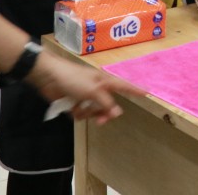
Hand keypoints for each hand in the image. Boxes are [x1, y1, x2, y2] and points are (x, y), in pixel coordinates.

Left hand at [27, 52, 145, 125]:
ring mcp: (85, 95)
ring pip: (95, 111)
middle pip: (109, 104)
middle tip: (102, 121)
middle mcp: (97, 88)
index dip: (135, 90)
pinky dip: (78, 113)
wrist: (48, 77)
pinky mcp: (74, 102)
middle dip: (105, 113)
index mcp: (105, 81)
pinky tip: (71, 109)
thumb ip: (106, 102)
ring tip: (81, 111)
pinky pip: (82, 113)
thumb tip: (118, 111)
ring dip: (89, 114)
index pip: (124, 86)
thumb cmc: (73, 79)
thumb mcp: (93, 90)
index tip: (148, 93)